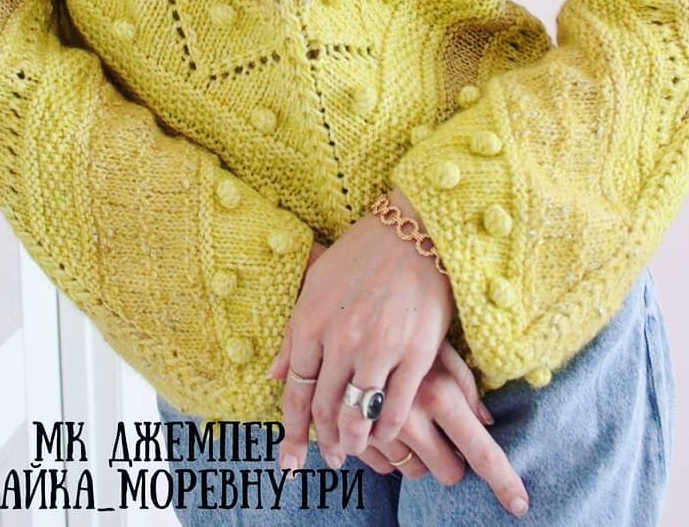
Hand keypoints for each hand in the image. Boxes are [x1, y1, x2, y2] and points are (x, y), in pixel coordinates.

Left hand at [267, 188, 455, 473]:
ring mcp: (379, 348)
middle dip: (324, 440)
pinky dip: (387, 429)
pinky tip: (384, 435)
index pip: (295, 390)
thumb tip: (271, 373)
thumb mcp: (316, 284)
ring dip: (353, 441)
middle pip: (325, 407)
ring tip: (352, 451)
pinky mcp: (416, 353)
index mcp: (310, 321)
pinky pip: (397, 407)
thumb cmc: (362, 254)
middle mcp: (340, 340)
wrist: (413, 229)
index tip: (291, 457)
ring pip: (358, 414)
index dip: (293, 429)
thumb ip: (293, 332)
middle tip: (328, 458)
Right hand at [354, 339, 529, 517]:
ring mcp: (379, 430)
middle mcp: (410, 418)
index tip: (520, 504)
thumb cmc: (405, 324)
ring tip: (411, 418)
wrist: (347, 311)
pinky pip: (382, 467)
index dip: (503, 481)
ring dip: (418, 455)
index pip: (481, 451)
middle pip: (448, 471)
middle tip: (445, 435)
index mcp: (439, 394)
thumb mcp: (441, 346)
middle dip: (452, 460)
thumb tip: (486, 422)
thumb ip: (466, 385)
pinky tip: (385, 423)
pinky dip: (388, 453)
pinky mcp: (354, 436)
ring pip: (413, 471)